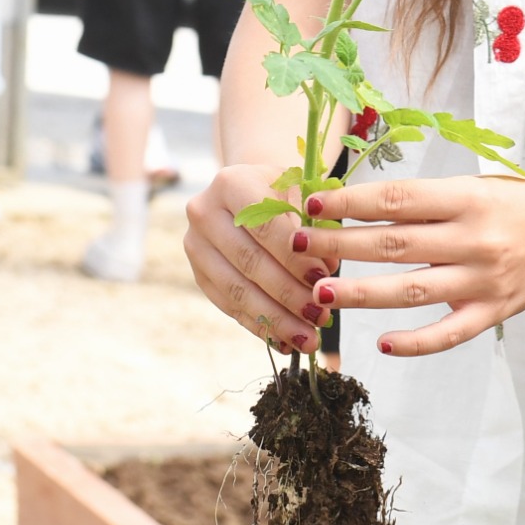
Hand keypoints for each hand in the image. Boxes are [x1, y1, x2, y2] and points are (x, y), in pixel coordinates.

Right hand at [184, 162, 328, 355]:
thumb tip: (328, 270)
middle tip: (320, 316)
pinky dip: (260, 327)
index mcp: (231, 183)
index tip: (322, 280)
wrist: (247, 193)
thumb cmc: (282, 194)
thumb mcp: (301, 194)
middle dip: (288, 295)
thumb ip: (316, 227)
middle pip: (249, 262)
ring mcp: (196, 246)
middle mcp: (204, 212)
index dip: (294, 257)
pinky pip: (230, 307)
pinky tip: (286, 341)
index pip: (265, 226)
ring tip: (307, 338)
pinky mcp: (198, 274)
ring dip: (276, 319)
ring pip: (237, 291)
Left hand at [290, 173, 524, 357]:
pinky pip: (450, 333)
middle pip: (395, 244)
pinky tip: (383, 345)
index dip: (352, 202)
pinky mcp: (495, 312)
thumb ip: (426, 200)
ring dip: (363, 293)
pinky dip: (416, 342)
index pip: (398, 199)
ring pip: (412, 290)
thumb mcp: (475, 186)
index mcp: (467, 197)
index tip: (314, 202)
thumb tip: (359, 208)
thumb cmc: (518, 201)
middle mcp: (474, 238)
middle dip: (341, 244)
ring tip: (321, 292)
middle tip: (297, 245)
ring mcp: (484, 280)